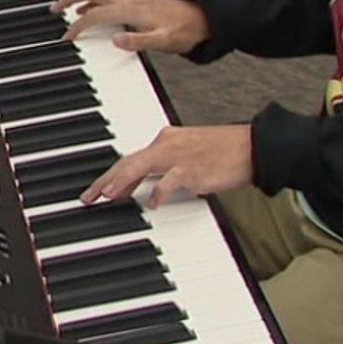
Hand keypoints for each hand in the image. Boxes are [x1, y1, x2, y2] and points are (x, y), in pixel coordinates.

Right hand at [53, 0, 209, 53]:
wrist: (203, 19)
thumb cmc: (185, 31)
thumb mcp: (164, 40)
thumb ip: (140, 40)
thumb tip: (117, 40)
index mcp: (132, 8)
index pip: (96, 14)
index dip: (79, 26)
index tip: (68, 37)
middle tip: (53, 8)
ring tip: (63, 6)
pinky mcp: (136, 0)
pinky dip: (92, 0)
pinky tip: (88, 10)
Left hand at [81, 125, 253, 208]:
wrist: (252, 147)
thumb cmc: (223, 153)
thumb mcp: (187, 157)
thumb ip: (165, 170)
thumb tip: (146, 189)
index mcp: (166, 141)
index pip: (131, 158)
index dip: (111, 175)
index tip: (98, 191)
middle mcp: (168, 146)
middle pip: (129, 161)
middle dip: (107, 179)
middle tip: (90, 196)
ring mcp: (180, 157)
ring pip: (143, 165)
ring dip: (123, 180)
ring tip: (108, 194)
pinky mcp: (195, 170)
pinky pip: (172, 179)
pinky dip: (160, 190)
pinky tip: (152, 202)